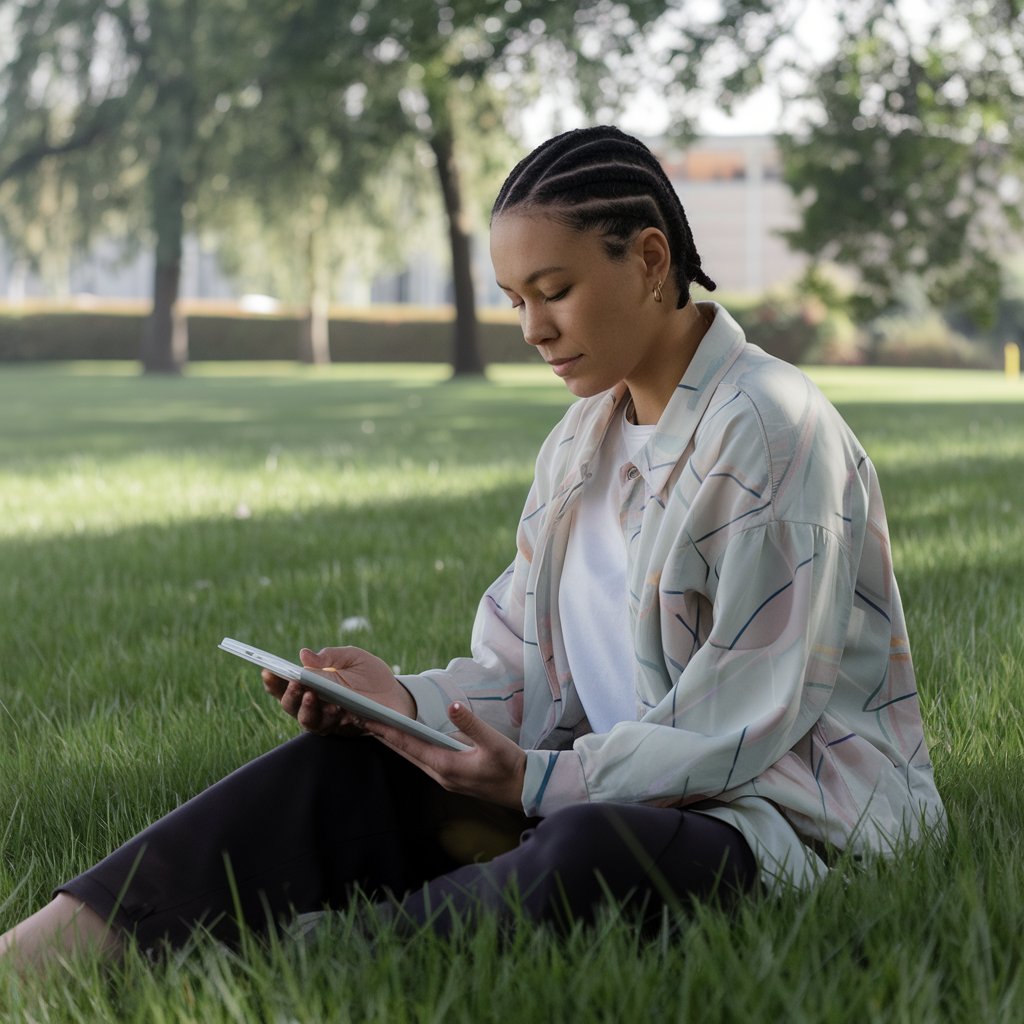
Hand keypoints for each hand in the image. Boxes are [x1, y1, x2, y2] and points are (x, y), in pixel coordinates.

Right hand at [262, 646, 415, 736]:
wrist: (397, 696)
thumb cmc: (371, 675)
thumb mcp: (354, 657)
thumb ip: (330, 656)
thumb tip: (304, 654)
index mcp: (312, 683)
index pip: (286, 684)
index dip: (274, 680)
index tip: (267, 670)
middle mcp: (314, 703)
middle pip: (290, 704)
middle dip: (288, 694)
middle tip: (295, 682)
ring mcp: (326, 718)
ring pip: (306, 720)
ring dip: (306, 708)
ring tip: (312, 694)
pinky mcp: (342, 730)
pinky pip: (330, 727)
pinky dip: (330, 717)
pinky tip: (336, 707)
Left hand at [357, 701, 526, 810]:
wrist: (524, 788)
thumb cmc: (510, 766)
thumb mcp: (494, 742)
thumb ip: (472, 724)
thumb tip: (452, 705)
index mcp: (446, 765)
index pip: (408, 744)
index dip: (386, 731)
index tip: (367, 719)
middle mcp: (439, 773)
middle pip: (403, 752)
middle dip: (382, 735)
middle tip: (360, 718)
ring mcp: (443, 776)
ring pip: (411, 756)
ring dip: (393, 741)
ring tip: (376, 725)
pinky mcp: (449, 775)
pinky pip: (421, 759)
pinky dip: (408, 747)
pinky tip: (403, 738)